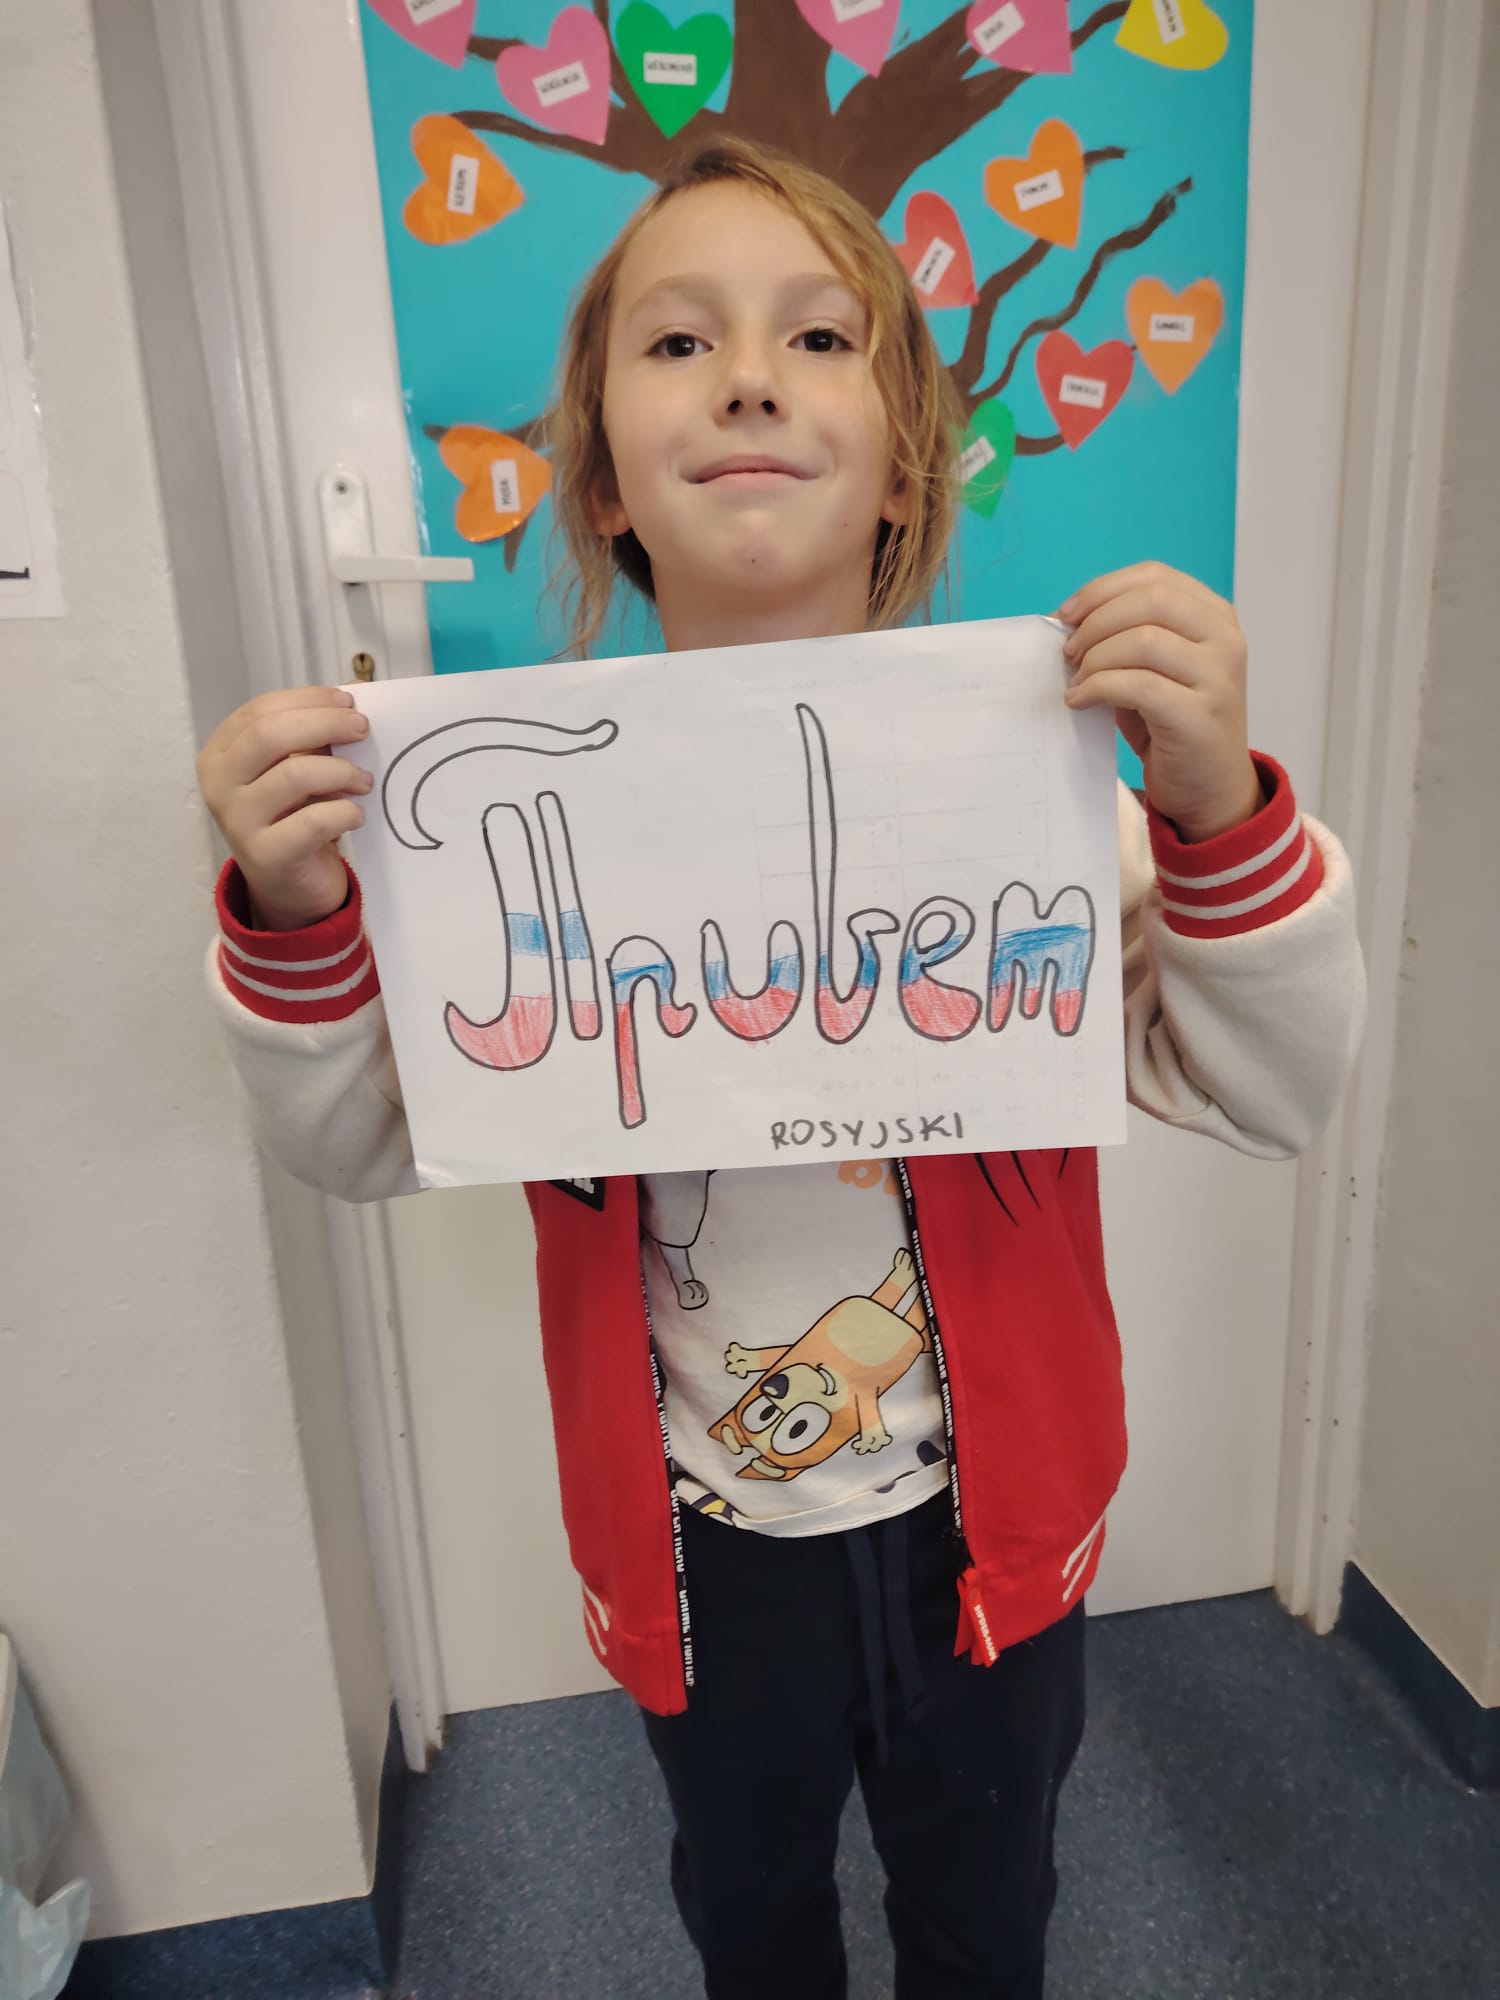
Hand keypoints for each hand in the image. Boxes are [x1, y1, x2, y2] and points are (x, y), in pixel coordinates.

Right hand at [196, 686, 372, 929]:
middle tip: (362, 729)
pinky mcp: (266, 855)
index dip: (307, 700)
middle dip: (325, 724)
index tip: (347, 702)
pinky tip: (356, 814)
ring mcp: (237, 821)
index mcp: (221, 754)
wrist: (289, 885)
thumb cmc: (295, 817)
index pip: (260, 711)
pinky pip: (313, 821)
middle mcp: (219, 784)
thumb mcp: (298, 767)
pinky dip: (345, 812)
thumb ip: (315, 733)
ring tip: (364, 781)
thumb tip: (356, 693)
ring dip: (342, 771)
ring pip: (294, 774)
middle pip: (270, 734)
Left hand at [1057, 561, 1261, 841]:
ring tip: (1076, 682)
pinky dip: (1098, 688)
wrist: (1211, 788)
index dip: (1103, 589)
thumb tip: (1066, 621)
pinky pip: (1137, 685)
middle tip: (1068, 651)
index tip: (1066, 614)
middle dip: (1096, 621)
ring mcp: (1218, 676)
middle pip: (1150, 600)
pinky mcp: (1199, 714)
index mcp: (1215, 616)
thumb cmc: (1174, 726)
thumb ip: (1127, 637)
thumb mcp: (1155, 669)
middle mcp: (1225, 638)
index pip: (1155, 576)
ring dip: (1095, 658)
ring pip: (1142, 640)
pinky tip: (1080, 701)